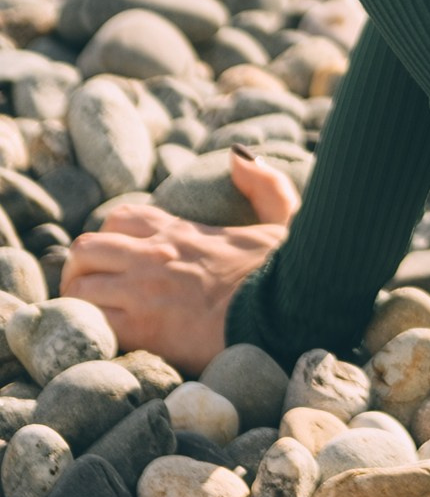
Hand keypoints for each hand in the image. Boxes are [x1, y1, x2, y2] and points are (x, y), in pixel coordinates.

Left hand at [60, 151, 299, 373]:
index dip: (110, 235)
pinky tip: (101, 340)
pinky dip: (88, 330)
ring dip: (79, 302)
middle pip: (86, 248)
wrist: (283, 314)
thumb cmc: (283, 273)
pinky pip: (90, 323)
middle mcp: (153, 255)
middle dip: (80, 268)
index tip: (118, 256)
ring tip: (89, 317)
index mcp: (180, 230)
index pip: (120, 218)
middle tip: (90, 289)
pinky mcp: (141, 329)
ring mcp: (143, 291)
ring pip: (79, 287)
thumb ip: (264, 184)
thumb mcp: (283, 220)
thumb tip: (237, 156)